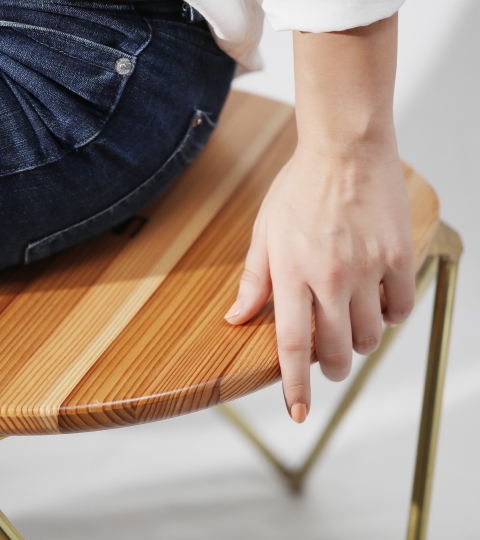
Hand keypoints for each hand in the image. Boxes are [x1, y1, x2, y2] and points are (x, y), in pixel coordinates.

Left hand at [223, 144, 414, 422]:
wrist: (344, 149)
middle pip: (335, 350)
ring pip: (370, 335)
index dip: (294, 385)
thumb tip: (235, 318)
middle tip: (329, 363)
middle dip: (331, 368)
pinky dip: (392, 316)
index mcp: (292, 273)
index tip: (298, 413)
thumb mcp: (265, 232)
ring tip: (352, 327)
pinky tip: (380, 303)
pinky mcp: (398, 255)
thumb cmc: (300, 188)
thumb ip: (254, 279)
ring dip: (360, 343)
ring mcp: (367, 268)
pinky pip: (401, 307)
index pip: (291, 345)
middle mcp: (330, 277)